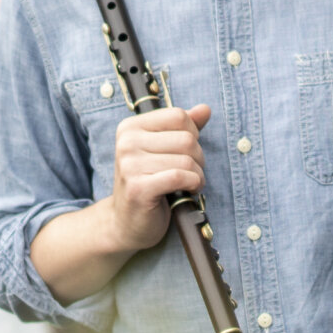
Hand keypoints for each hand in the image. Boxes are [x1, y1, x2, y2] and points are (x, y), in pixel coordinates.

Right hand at [104, 103, 210, 250]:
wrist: (126, 222)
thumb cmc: (148, 184)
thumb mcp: (163, 151)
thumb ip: (183, 128)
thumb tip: (205, 109)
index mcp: (130, 127)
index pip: (178, 116)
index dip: (192, 134)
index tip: (186, 152)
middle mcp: (127, 142)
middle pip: (186, 138)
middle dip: (198, 158)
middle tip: (190, 172)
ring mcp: (130, 165)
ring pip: (187, 159)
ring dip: (197, 175)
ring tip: (189, 184)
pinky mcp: (138, 187)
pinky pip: (180, 177)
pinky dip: (193, 184)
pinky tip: (189, 191)